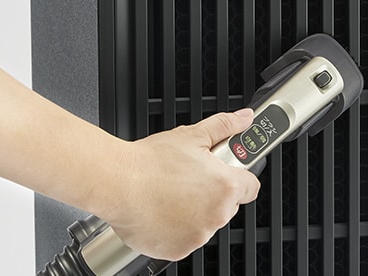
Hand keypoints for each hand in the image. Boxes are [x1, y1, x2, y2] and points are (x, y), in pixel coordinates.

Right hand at [104, 109, 260, 260]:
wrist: (116, 182)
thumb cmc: (150, 161)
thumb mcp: (192, 135)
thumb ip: (225, 126)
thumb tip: (244, 118)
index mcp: (225, 187)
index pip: (250, 187)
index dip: (239, 177)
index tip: (227, 174)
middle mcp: (216, 215)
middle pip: (227, 206)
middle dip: (212, 194)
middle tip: (188, 181)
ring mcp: (198, 235)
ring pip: (205, 223)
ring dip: (194, 213)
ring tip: (170, 195)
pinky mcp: (178, 250)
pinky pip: (184, 240)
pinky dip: (175, 230)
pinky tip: (161, 211)